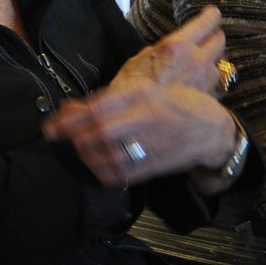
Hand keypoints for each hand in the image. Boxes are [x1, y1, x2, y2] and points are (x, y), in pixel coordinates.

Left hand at [42, 7, 236, 185]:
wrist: (213, 131)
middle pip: (101, 131)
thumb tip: (70, 106)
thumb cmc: (178, 105)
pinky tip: (93, 166)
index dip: (71, 118)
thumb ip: (109, 100)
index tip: (51, 125)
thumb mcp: (146, 91)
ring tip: (75, 150)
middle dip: (74, 137)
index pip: (100, 107)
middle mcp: (146, 118)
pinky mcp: (155, 165)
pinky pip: (122, 173)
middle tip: (57, 139)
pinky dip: (102, 172)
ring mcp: (151, 144)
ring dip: (85, 155)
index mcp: (143, 95)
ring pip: (110, 154)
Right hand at [116, 5, 224, 92]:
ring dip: (214, 61)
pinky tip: (202, 85)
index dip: (211, 16)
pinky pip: (217, 85)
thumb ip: (160, 50)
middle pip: (220, 40)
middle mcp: (198, 60)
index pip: (207, 22)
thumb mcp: (137, 61)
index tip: (211, 14)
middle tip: (208, 37)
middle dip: (215, 36)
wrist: (142, 127)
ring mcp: (207, 81)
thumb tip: (169, 47)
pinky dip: (212, 82)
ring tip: (203, 63)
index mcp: (179, 45)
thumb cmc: (132, 92)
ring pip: (222, 63)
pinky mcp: (209, 99)